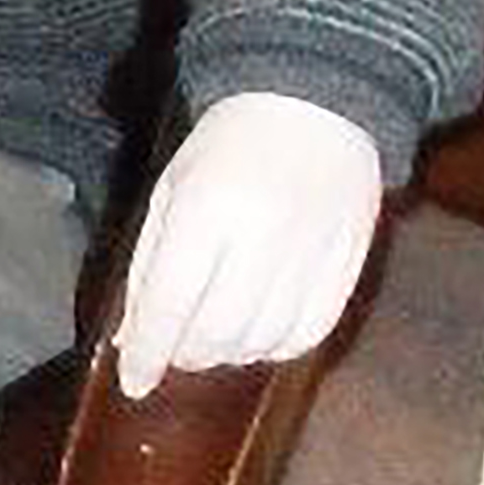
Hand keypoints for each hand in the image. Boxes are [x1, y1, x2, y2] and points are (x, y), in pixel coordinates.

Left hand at [110, 90, 383, 397]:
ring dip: (230, 354)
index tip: (133, 381)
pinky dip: (278, 347)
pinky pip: (311, 331)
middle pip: (217, 332)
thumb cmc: (226, 148)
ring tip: (214, 338)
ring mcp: (313, 250)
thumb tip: (131, 339)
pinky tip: (259, 335)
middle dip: (186, 354)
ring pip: (264, 340)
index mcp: (205, 212)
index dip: (147, 353)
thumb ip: (148, 266)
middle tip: (175, 350)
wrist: (313, 103)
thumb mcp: (170, 193)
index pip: (168, 304)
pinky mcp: (351, 259)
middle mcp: (262, 236)